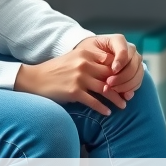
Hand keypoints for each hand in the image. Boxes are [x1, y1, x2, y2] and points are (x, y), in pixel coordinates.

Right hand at [14, 36, 135, 115]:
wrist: (35, 79)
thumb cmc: (56, 70)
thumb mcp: (74, 58)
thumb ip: (91, 61)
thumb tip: (111, 69)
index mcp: (86, 53)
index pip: (110, 62)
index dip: (121, 72)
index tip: (128, 80)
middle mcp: (84, 64)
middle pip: (111, 76)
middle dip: (122, 86)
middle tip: (129, 93)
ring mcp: (79, 77)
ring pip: (105, 89)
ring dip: (116, 99)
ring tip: (123, 105)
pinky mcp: (74, 91)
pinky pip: (93, 101)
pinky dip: (102, 108)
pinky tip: (108, 112)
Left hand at [84, 34, 144, 101]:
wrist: (91, 58)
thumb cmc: (89, 53)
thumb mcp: (89, 51)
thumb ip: (99, 56)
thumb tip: (110, 67)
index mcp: (118, 41)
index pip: (124, 49)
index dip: (121, 60)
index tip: (113, 70)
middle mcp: (130, 50)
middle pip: (133, 63)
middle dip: (122, 76)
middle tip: (109, 84)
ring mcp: (135, 61)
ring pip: (137, 74)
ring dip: (126, 84)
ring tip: (114, 90)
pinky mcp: (136, 73)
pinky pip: (138, 82)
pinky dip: (131, 89)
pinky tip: (124, 95)